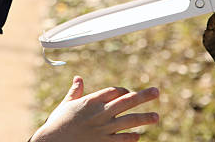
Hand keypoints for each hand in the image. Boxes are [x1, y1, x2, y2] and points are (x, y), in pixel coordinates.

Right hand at [31, 76, 158, 141]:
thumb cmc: (57, 124)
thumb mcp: (66, 104)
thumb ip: (75, 92)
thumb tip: (78, 78)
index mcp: (91, 101)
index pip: (114, 91)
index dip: (123, 91)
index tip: (129, 93)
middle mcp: (100, 113)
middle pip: (126, 101)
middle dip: (143, 96)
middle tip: (157, 92)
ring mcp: (103, 129)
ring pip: (129, 121)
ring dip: (144, 118)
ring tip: (156, 116)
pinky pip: (122, 139)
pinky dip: (131, 137)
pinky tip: (138, 136)